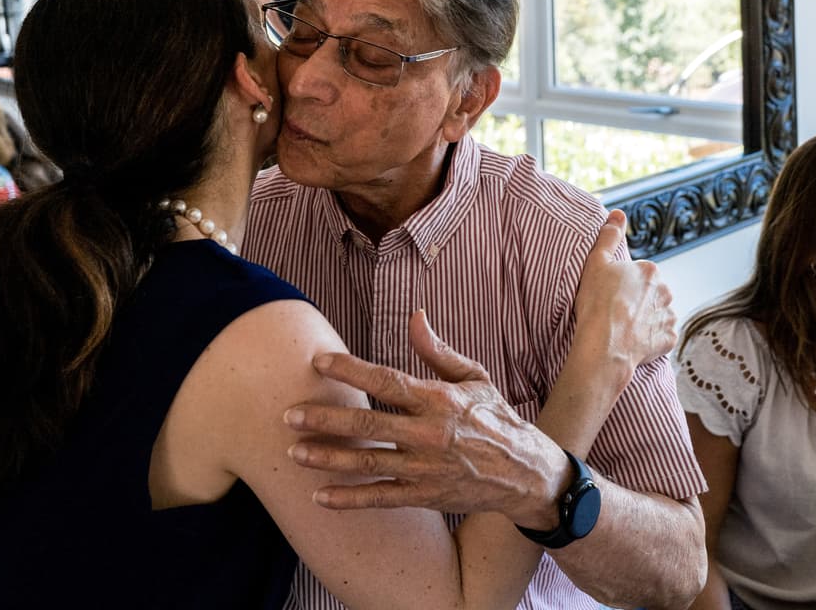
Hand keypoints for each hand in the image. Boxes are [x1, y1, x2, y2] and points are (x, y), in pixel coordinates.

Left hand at [284, 310, 567, 521]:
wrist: (526, 473)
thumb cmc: (496, 418)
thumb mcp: (473, 377)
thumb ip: (436, 350)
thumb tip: (415, 315)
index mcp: (438, 399)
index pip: (386, 380)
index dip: (350, 370)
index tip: (318, 362)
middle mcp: (429, 434)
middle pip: (368, 424)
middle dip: (325, 419)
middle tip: (289, 414)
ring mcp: (425, 469)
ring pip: (367, 464)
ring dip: (328, 459)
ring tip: (294, 452)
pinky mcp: (425, 497)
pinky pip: (380, 499)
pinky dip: (349, 500)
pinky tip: (320, 497)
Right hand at [574, 209, 676, 377]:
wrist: (604, 344)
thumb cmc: (597, 302)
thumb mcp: (596, 262)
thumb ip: (609, 236)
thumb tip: (618, 213)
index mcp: (650, 270)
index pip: (638, 274)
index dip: (622, 285)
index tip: (609, 295)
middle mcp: (665, 290)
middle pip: (650, 293)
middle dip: (637, 301)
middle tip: (615, 311)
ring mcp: (668, 315)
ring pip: (657, 313)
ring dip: (645, 319)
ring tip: (623, 328)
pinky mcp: (669, 339)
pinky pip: (662, 336)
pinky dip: (651, 338)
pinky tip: (634, 340)